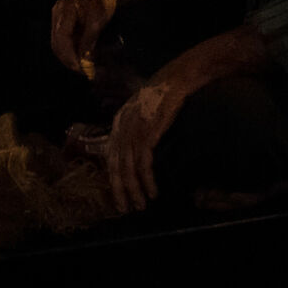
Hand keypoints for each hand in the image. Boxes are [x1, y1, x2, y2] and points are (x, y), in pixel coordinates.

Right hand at [50, 0, 123, 74]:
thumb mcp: (100, 18)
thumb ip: (89, 37)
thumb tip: (82, 59)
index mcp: (65, 7)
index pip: (61, 38)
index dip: (69, 56)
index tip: (80, 69)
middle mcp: (58, 12)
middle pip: (57, 43)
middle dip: (69, 60)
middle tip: (84, 73)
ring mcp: (59, 16)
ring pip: (59, 44)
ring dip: (71, 57)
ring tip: (86, 68)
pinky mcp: (63, 22)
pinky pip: (65, 41)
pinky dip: (73, 51)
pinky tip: (84, 58)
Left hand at [104, 74, 190, 213]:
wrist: (176, 78)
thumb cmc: (163, 94)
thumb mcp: (142, 110)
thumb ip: (134, 126)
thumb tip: (135, 148)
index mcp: (118, 123)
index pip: (110, 158)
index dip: (113, 180)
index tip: (118, 196)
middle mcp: (121, 128)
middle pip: (116, 167)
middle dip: (120, 191)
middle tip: (125, 209)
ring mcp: (133, 130)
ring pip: (128, 169)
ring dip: (135, 190)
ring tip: (141, 204)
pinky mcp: (147, 133)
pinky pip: (143, 164)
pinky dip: (147, 180)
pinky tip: (152, 191)